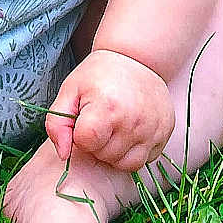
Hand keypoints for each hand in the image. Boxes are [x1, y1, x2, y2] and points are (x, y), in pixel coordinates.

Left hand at [46, 49, 174, 172]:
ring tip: (114, 128)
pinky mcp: (165, 132)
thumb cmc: (99, 75)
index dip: (81, 134)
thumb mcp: (70, 90)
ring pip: (126, 164)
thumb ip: (57, 124)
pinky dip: (134, 151)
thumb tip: (64, 154)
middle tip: (101, 121)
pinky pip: (146, 159)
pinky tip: (130, 131)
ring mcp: (153, 129)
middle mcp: (134, 121)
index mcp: (108, 108)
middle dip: (98, 144)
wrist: (137, 58)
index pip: (86, 143)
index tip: (85, 118)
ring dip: (115, 152)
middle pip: (105, 155)